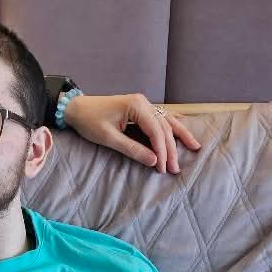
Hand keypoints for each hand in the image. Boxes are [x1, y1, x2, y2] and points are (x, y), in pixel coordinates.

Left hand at [63, 93, 200, 173]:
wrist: (76, 108)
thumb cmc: (89, 121)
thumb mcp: (108, 138)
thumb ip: (132, 149)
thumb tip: (153, 161)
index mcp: (137, 106)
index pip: (156, 131)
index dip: (162, 151)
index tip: (163, 168)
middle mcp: (143, 102)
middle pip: (164, 127)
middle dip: (171, 149)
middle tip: (175, 168)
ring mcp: (143, 104)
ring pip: (166, 121)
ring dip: (178, 136)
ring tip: (195, 146)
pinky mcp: (139, 108)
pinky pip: (161, 116)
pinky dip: (172, 124)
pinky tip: (183, 126)